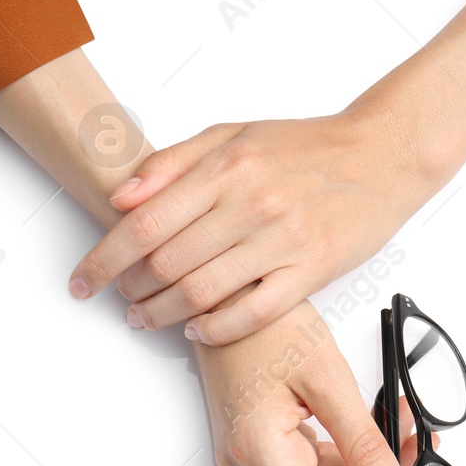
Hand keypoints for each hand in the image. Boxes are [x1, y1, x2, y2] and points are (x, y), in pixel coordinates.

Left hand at [71, 106, 441, 344]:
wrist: (382, 154)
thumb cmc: (307, 147)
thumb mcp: (234, 135)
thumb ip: (174, 162)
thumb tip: (121, 196)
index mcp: (227, 166)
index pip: (144, 221)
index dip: (104, 258)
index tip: (82, 280)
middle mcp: (252, 202)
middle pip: (166, 262)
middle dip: (129, 288)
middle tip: (118, 296)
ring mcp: (284, 239)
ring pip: (202, 292)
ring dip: (161, 314)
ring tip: (145, 317)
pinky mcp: (313, 269)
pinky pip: (253, 313)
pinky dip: (215, 329)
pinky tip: (196, 329)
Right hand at [195, 296, 426, 465]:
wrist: (226, 295)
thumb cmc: (264, 324)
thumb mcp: (328, 379)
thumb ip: (363, 444)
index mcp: (260, 452)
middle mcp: (250, 463)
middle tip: (417, 446)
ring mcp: (253, 454)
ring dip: (368, 464)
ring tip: (400, 421)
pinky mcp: (261, 442)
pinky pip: (313, 462)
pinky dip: (349, 450)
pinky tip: (375, 423)